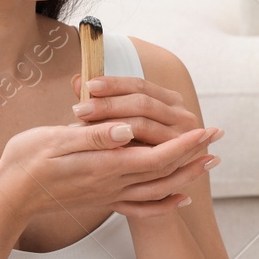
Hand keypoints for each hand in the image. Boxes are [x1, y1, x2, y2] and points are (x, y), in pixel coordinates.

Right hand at [0, 120, 220, 222]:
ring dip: (186, 175)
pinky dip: (166, 203)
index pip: (156, 156)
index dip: (185, 144)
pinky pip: (142, 207)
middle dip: (194, 155)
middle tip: (217, 137)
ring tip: (208, 162)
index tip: (205, 129)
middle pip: (165, 172)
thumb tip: (129, 130)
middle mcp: (112, 184)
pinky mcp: (103, 200)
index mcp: (105, 166)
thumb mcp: (55, 140)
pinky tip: (179, 199)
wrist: (8, 197)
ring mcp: (109, 195)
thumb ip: (95, 136)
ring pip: (158, 189)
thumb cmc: (25, 162)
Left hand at [69, 73, 215, 148]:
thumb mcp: (120, 117)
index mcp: (170, 100)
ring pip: (143, 125)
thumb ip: (101, 101)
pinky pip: (149, 155)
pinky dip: (125, 148)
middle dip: (109, 105)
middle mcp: (182, 116)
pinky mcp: (177, 162)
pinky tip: (102, 148)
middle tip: (80, 109)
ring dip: (114, 124)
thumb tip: (77, 81)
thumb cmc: (128, 143)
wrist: (149, 177)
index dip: (113, 85)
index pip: (139, 86)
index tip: (88, 86)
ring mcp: (182, 139)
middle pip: (142, 104)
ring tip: (83, 125)